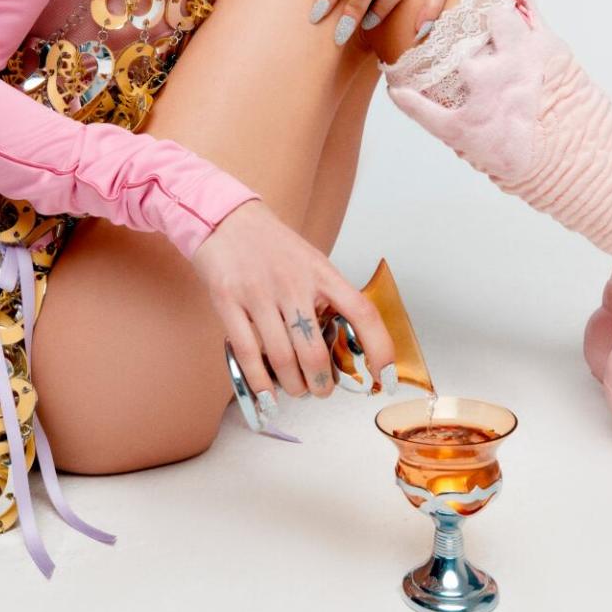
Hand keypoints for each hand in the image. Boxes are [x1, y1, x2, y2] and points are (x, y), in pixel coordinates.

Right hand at [189, 198, 395, 407]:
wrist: (226, 219)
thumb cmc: (274, 246)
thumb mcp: (312, 262)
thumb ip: (328, 298)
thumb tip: (346, 346)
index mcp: (321, 273)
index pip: (361, 313)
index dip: (379, 348)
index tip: (385, 377)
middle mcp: (293, 284)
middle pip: (315, 352)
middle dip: (322, 384)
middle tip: (322, 389)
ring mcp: (259, 294)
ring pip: (283, 359)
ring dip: (294, 386)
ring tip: (297, 389)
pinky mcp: (228, 302)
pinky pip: (248, 353)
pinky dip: (260, 381)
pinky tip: (268, 392)